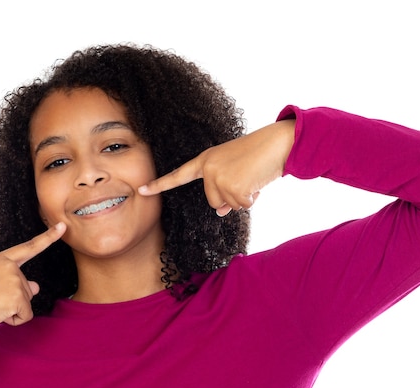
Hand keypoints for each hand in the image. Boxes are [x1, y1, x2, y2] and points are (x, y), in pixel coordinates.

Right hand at [0, 222, 66, 332]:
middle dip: (11, 301)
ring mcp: (15, 281)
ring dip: (11, 312)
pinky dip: (13, 321)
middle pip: (27, 289)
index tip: (62, 226)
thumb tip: (36, 287)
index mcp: (1, 259)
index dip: (48, 237)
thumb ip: (15, 283)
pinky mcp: (18, 297)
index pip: (29, 247)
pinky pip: (26, 316)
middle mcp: (10, 267)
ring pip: (27, 304)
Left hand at [139, 120, 295, 215]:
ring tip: (252, 177)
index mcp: (204, 160)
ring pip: (227, 205)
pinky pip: (242, 205)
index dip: (159, 184)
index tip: (141, 190)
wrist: (277, 143)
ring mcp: (218, 177)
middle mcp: (207, 168)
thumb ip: (221, 188)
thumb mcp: (233, 170)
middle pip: (212, 201)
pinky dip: (253, 198)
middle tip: (245, 178)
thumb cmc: (257, 155)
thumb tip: (220, 211)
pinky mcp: (233, 186)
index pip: (178, 175)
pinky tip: (257, 181)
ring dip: (243, 197)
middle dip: (230, 196)